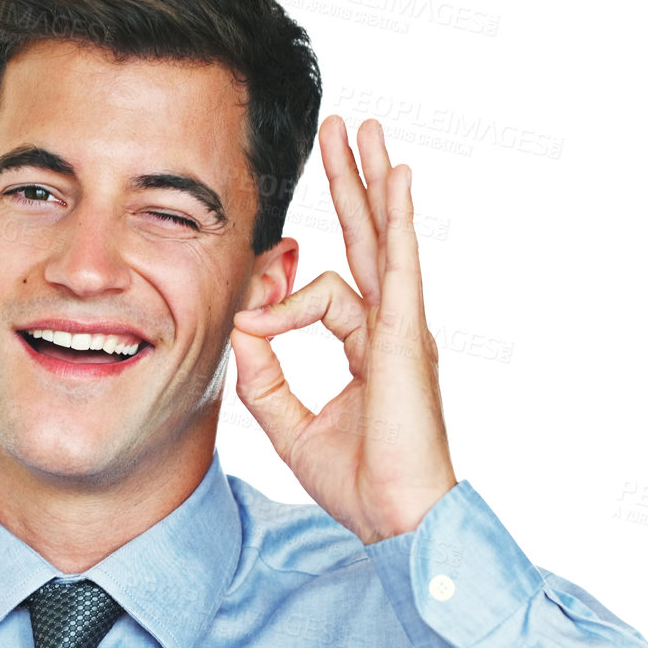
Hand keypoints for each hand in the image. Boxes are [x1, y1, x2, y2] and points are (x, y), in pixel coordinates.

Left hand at [230, 116, 457, 542]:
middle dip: (351, 185)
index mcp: (368, 348)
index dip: (280, 300)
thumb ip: (261, 375)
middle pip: (365, 241)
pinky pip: (396, 266)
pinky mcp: (406, 336)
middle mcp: (390, 329)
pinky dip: (396, 219)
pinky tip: (395, 176)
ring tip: (365, 129)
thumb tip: (241, 324)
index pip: (325, 294)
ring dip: (372, 181)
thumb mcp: (288, 424)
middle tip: (342, 130)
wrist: (396, 517)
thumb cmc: (358, 482)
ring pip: (383, 238)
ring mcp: (403, 328)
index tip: (249, 324)